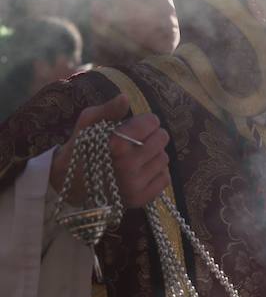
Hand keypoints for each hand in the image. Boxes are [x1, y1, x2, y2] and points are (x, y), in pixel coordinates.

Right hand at [50, 93, 170, 208]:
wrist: (69, 183)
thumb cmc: (81, 147)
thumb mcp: (87, 122)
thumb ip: (108, 109)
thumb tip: (125, 97)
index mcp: (115, 144)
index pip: (152, 123)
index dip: (147, 120)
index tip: (138, 124)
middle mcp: (127, 166)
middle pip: (162, 139)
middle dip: (153, 135)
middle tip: (140, 139)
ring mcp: (134, 185)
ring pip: (164, 159)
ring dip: (154, 154)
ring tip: (138, 155)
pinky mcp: (140, 199)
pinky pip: (164, 179)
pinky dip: (156, 173)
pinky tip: (141, 170)